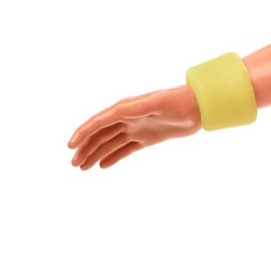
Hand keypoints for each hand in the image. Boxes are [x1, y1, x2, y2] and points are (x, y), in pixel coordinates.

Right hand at [67, 86, 200, 169]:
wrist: (198, 107)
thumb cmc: (179, 102)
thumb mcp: (158, 103)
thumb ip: (138, 107)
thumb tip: (119, 110)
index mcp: (125, 109)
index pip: (99, 123)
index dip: (83, 133)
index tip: (71, 146)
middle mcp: (127, 118)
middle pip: (100, 135)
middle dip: (85, 148)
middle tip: (74, 164)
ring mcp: (136, 128)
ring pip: (109, 144)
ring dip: (95, 154)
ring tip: (82, 168)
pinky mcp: (147, 138)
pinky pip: (125, 149)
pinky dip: (113, 157)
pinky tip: (102, 166)